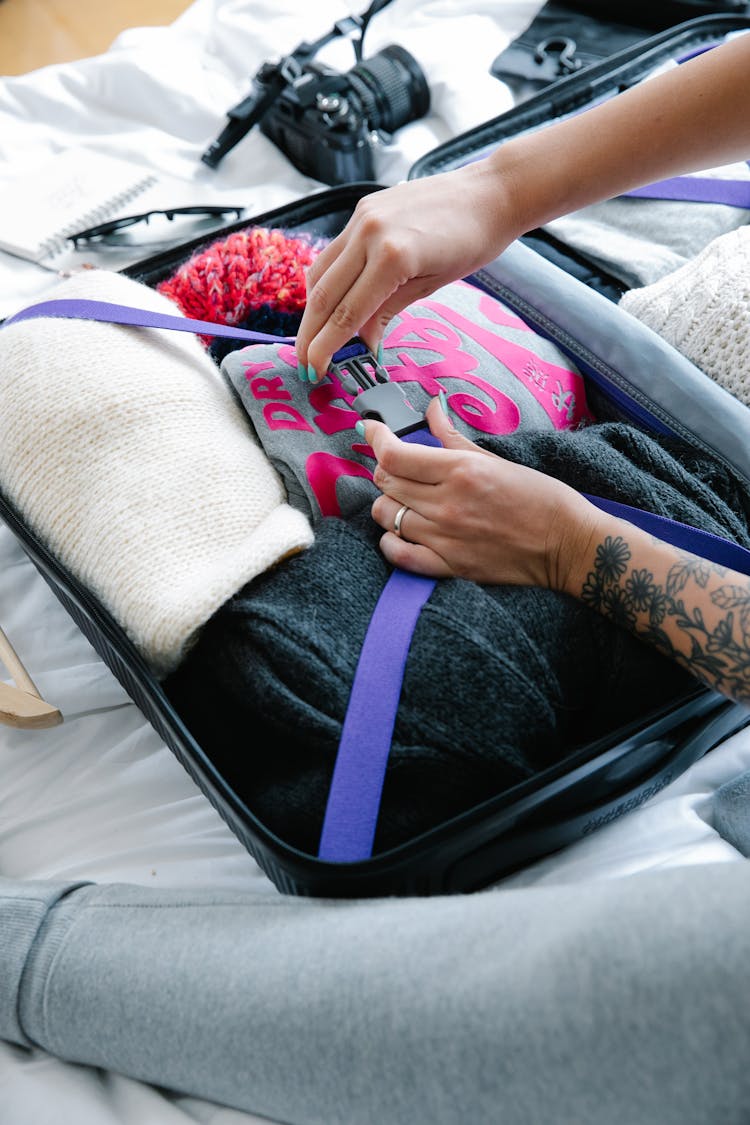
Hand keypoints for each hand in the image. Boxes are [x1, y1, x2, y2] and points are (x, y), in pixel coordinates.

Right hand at [295, 160, 518, 379]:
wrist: (488, 193)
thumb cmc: (472, 242)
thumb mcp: (431, 286)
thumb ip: (387, 312)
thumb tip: (361, 343)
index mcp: (393, 257)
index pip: (347, 314)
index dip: (326, 347)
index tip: (314, 370)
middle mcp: (369, 233)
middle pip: (323, 296)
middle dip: (310, 335)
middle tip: (304, 363)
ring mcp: (361, 217)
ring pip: (320, 272)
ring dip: (312, 309)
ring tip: (313, 338)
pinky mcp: (361, 209)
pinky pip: (333, 252)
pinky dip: (325, 280)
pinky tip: (328, 302)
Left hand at [364, 399, 598, 588]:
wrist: (568, 545)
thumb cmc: (541, 498)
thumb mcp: (496, 458)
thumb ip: (454, 436)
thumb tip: (432, 408)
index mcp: (461, 470)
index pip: (393, 453)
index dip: (375, 437)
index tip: (371, 429)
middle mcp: (447, 503)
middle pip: (385, 481)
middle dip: (385, 468)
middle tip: (398, 466)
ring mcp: (446, 538)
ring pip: (386, 515)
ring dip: (389, 503)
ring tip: (406, 500)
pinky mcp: (450, 567)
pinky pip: (398, 554)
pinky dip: (391, 541)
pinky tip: (400, 533)